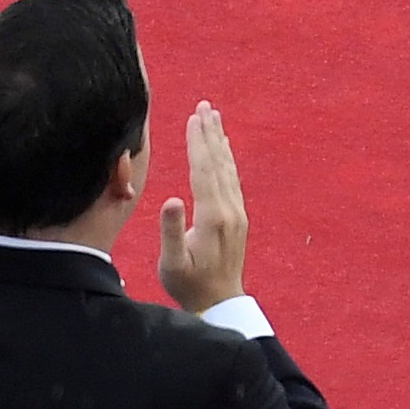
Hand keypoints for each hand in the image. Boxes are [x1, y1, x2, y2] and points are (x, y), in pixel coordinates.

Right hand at [157, 103, 248, 312]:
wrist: (220, 303)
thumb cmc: (189, 286)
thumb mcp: (173, 264)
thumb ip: (172, 232)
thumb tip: (171, 199)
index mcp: (212, 217)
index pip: (204, 171)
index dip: (198, 143)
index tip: (193, 117)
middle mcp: (230, 210)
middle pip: (219, 163)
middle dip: (210, 132)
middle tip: (206, 105)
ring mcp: (237, 213)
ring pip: (228, 168)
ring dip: (220, 141)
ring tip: (214, 117)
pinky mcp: (238, 217)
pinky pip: (233, 180)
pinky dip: (226, 159)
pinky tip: (223, 149)